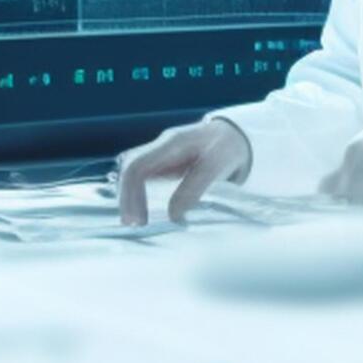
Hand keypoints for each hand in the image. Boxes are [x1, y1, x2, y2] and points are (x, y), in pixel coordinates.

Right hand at [115, 118, 251, 225]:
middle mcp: (159, 147)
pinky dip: (137, 196)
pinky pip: (140, 179)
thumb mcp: (216, 168)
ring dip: (129, 198)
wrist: (236, 136)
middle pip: (129, 170)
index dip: (132, 194)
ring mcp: (159, 155)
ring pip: (131, 174)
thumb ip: (194, 189)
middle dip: (126, 199)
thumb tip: (173, 216)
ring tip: (135, 223)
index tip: (139, 220)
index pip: (136, 166)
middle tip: (134, 226)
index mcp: (170, 143)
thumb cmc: (226, 149)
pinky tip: (140, 212)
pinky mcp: (162, 165)